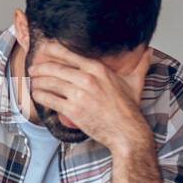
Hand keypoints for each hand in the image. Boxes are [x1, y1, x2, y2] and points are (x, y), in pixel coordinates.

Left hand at [29, 43, 152, 155]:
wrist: (128, 133)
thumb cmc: (129, 110)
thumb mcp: (135, 83)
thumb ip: (139, 65)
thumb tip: (149, 51)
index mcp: (98, 69)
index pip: (67, 53)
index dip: (51, 50)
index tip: (44, 50)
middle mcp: (87, 79)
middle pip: (53, 67)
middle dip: (39, 67)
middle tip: (34, 69)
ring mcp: (79, 95)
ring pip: (47, 82)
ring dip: (36, 81)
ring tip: (33, 82)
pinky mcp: (72, 110)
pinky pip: (48, 99)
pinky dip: (39, 96)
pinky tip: (37, 95)